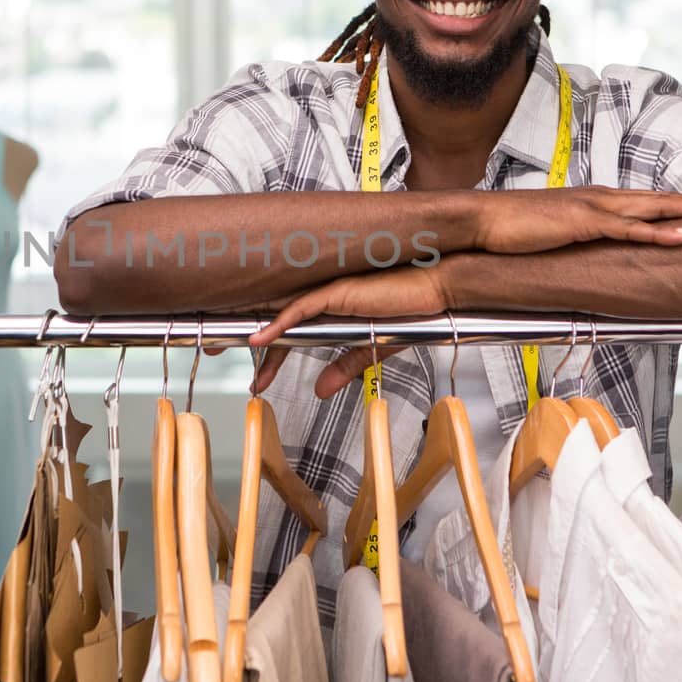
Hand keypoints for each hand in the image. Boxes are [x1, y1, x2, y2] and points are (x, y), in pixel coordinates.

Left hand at [247, 266, 448, 398]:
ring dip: (264, 338)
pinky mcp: (337, 291)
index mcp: (332, 310)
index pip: (293, 331)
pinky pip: (301, 308)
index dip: (275, 353)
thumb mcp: (370, 351)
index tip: (262, 378)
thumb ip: (343, 368)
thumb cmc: (411, 312)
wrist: (435, 292)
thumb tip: (320, 390)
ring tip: (245, 361)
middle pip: (283, 322)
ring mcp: (330, 292)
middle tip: (247, 372)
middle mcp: (326, 299)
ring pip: (286, 315)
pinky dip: (280, 324)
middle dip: (261, 348)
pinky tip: (261, 339)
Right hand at [470, 188, 681, 252]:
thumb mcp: (554, 232)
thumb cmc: (512, 228)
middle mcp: (600, 198)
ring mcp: (593, 209)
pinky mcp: (582, 223)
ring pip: (653, 208)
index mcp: (595, 201)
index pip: (646, 201)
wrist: (483, 219)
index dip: (679, 203)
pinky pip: (628, 229)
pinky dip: (657, 232)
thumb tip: (591, 250)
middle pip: (660, 199)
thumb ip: (577, 238)